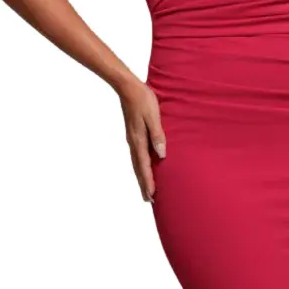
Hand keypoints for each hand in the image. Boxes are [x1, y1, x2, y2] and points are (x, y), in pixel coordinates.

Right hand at [118, 78, 165, 202]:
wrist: (127, 87)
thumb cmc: (143, 100)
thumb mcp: (153, 116)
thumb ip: (157, 135)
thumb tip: (162, 154)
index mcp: (138, 140)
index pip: (144, 166)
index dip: (148, 181)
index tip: (152, 196)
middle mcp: (133, 142)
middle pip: (138, 168)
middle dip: (143, 184)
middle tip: (148, 200)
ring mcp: (132, 139)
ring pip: (137, 163)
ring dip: (142, 177)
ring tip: (146, 189)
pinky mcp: (133, 134)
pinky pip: (137, 155)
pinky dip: (140, 166)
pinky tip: (143, 167)